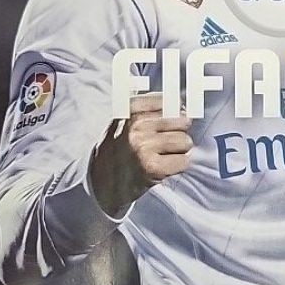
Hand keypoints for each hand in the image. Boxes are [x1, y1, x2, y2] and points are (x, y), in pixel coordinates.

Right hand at [89, 92, 192, 216]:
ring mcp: (144, 146)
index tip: (171, 121)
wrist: (100, 182)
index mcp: (131, 110)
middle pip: (182, 121)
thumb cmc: (118, 150)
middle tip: (165, 143)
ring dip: (179, 151)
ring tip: (162, 156)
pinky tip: (163, 167)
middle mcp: (137, 126)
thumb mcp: (125, 121)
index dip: (175, 113)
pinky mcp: (152, 167)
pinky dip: (177, 166)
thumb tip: (183, 106)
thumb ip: (150, 109)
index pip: (170, 102)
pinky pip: (183, 161)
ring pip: (184, 141)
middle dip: (179, 132)